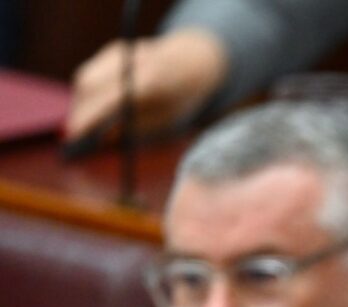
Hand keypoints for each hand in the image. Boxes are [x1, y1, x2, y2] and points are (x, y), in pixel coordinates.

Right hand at [65, 28, 228, 142]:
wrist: (194, 61)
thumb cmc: (181, 98)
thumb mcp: (166, 121)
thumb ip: (136, 128)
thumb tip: (102, 139)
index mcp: (151, 80)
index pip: (109, 99)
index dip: (88, 118)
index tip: (75, 136)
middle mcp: (132, 61)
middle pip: (88, 84)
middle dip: (78, 111)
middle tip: (74, 134)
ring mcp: (122, 51)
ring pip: (85, 76)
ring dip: (79, 101)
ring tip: (81, 123)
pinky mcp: (115, 49)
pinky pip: (92, 71)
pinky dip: (87, 90)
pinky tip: (89, 107)